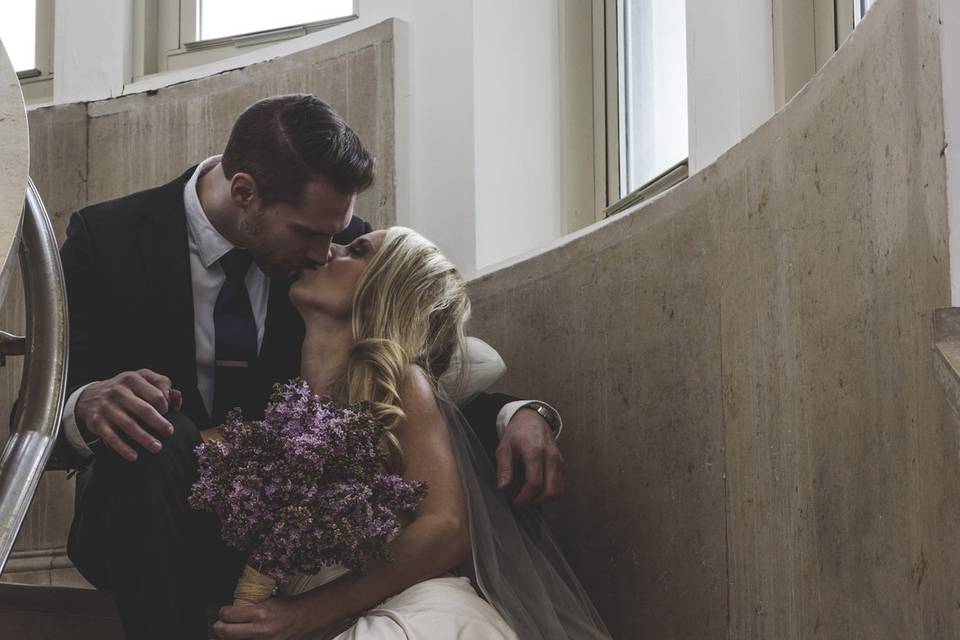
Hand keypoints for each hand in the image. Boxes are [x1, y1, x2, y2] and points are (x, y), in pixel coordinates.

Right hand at [75, 368, 181, 461]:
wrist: (90, 396)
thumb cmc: (126, 390)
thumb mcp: (142, 379)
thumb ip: (161, 385)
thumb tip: (176, 396)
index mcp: (133, 379)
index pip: (156, 395)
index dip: (166, 406)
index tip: (168, 414)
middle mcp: (118, 391)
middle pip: (144, 409)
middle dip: (158, 423)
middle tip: (169, 432)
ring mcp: (107, 407)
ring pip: (128, 424)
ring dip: (144, 438)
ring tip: (157, 447)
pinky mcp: (97, 421)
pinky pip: (111, 437)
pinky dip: (123, 447)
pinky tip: (134, 456)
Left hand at [212, 597, 328, 639]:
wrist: (308, 618)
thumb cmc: (289, 607)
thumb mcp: (268, 601)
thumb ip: (249, 608)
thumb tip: (231, 613)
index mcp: (260, 613)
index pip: (227, 615)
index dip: (222, 613)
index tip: (223, 613)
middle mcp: (260, 630)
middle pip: (224, 633)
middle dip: (218, 629)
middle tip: (218, 627)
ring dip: (227, 638)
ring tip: (228, 635)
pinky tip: (242, 638)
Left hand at [496, 408, 564, 505]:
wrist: (533, 419)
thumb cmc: (518, 433)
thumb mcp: (504, 448)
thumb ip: (504, 468)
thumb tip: (503, 487)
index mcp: (535, 452)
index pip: (534, 483)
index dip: (524, 498)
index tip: (515, 502)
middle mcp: (550, 457)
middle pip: (551, 491)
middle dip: (535, 502)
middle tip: (523, 502)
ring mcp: (559, 461)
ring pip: (559, 491)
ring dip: (544, 499)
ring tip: (530, 497)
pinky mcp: (562, 464)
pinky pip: (562, 485)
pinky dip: (551, 492)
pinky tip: (538, 490)